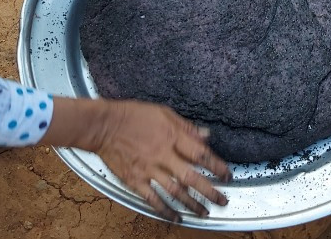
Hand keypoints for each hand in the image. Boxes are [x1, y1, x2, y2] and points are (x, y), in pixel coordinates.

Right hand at [92, 100, 230, 220]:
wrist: (103, 125)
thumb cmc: (133, 115)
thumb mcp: (163, 112)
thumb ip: (185, 126)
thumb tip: (206, 135)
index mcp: (172, 137)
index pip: (201, 154)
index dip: (217, 166)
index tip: (227, 175)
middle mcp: (162, 155)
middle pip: (191, 178)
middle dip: (209, 191)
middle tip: (222, 201)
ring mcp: (148, 170)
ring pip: (175, 191)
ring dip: (191, 204)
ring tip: (204, 212)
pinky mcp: (134, 180)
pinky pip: (152, 199)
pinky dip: (165, 211)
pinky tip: (175, 218)